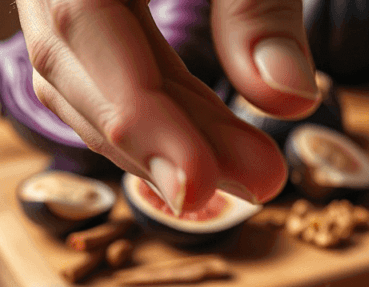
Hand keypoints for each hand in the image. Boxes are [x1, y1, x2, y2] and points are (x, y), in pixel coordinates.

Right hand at [15, 0, 319, 211]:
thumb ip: (258, 9)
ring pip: (91, 75)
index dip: (135, 115)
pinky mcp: (92, 3)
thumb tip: (292, 100)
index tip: (196, 185)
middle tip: (259, 187)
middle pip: (77, 65)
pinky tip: (214, 149)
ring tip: (254, 174)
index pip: (76, 28)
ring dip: (171, 135)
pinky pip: (110, 62)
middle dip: (166, 142)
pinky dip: (165, 109)